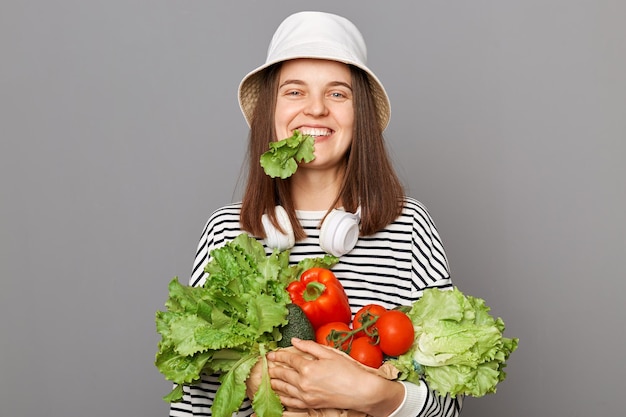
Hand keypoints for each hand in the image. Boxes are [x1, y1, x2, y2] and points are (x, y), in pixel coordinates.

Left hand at [266, 338, 403, 416]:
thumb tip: (295, 341)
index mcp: (308, 367)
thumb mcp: (329, 353)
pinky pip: (291, 403)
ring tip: (268, 380)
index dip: (278, 355)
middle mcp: (304, 383)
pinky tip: (278, 396)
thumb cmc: (348, 371)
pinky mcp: (310, 404)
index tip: (271, 353)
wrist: (360, 391)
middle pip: (283, 375)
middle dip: (273, 369)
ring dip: (274, 384)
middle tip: (265, 366)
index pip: (288, 359)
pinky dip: (282, 399)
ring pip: (283, 390)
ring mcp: (306, 396)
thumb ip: (310, 346)